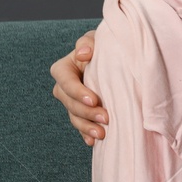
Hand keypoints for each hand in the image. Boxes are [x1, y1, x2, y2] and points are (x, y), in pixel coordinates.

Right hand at [51, 28, 106, 144]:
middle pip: (68, 102)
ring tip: (102, 134)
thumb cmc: (107, 47)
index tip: (94, 100)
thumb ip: (89, 42)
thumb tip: (84, 53)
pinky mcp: (82, 113)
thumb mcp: (99, 39)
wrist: (117, 60)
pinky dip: (87, 134)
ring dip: (86, 126)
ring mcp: (73, 101)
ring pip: (74, 116)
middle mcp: (65, 86)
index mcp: (65, 67)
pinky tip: (94, 142)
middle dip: (85, 112)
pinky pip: (81, 126)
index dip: (77, 91)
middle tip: (106, 118)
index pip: (64, 80)